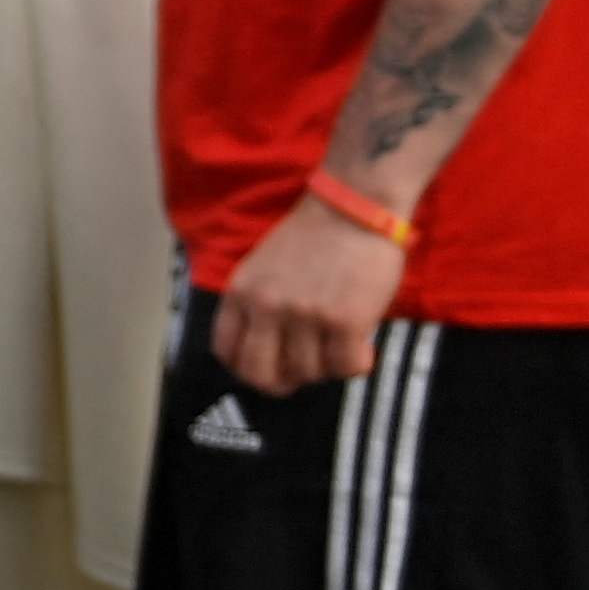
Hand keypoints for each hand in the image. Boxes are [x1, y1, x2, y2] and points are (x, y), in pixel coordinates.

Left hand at [212, 194, 407, 395]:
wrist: (353, 206)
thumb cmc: (313, 237)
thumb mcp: (263, 267)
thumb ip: (257, 305)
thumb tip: (268, 354)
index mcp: (242, 292)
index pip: (226, 351)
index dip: (246, 369)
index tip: (268, 368)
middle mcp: (267, 306)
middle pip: (260, 375)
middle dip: (282, 382)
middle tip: (303, 373)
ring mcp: (305, 315)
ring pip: (310, 373)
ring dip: (327, 366)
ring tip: (338, 340)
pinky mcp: (345, 320)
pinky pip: (347, 368)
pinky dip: (357, 362)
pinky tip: (362, 344)